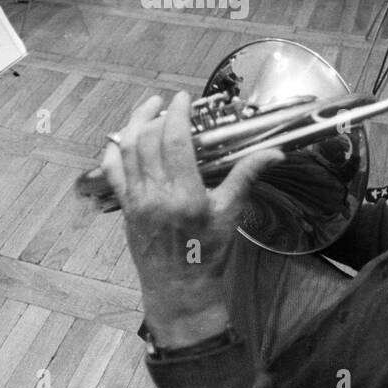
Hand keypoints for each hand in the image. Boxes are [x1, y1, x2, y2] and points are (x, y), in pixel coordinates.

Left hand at [103, 92, 281, 344]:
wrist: (180, 289)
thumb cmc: (207, 253)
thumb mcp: (230, 214)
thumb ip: (247, 176)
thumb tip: (275, 151)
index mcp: (185, 195)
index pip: (175, 141)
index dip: (178, 114)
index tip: (184, 98)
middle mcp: (156, 195)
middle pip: (148, 139)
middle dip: (157, 114)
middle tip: (171, 104)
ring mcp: (136, 200)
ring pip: (127, 149)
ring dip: (135, 123)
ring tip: (148, 109)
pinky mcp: (125, 207)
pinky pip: (112, 170)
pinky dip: (115, 149)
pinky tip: (124, 137)